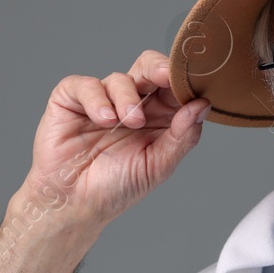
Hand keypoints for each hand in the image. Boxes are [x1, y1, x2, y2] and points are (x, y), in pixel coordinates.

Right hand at [18, 51, 209, 228]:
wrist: (75, 204)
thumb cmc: (116, 188)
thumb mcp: (158, 165)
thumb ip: (182, 136)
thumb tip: (202, 105)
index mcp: (156, 117)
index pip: (173, 87)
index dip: (183, 81)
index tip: (194, 82)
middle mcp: (131, 104)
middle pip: (149, 68)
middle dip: (159, 69)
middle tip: (166, 77)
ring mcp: (101, 100)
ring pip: (120, 77)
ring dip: (128, 98)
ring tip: (129, 122)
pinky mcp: (71, 100)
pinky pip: (86, 84)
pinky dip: (97, 99)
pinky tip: (103, 120)